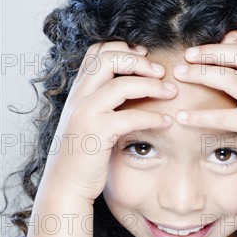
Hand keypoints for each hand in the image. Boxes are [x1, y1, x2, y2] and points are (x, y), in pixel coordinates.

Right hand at [40, 41, 176, 202]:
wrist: (65, 187)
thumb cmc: (82, 158)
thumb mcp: (87, 123)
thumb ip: (101, 105)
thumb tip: (129, 91)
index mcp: (77, 91)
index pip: (97, 52)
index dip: (124, 49)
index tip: (146, 59)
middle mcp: (78, 97)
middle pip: (108, 57)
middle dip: (139, 61)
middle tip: (161, 72)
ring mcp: (85, 114)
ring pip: (121, 84)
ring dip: (152, 85)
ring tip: (171, 92)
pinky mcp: (96, 133)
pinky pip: (130, 117)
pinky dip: (152, 116)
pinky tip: (166, 122)